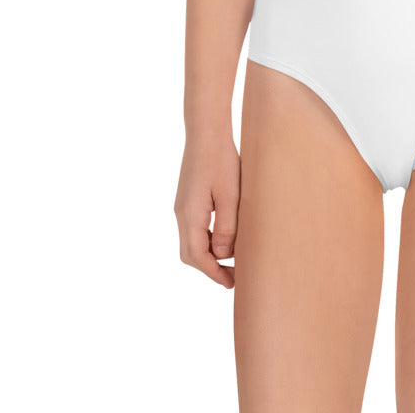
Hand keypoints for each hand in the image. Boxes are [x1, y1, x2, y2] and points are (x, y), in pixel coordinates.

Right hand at [174, 134, 240, 287]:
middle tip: (233, 276)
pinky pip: (194, 228)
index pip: (198, 257)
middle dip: (210, 268)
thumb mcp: (230, 195)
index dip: (214, 273)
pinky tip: (224, 235)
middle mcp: (181, 214)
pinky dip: (207, 239)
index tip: (231, 284)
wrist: (206, 132)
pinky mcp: (187, 198)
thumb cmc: (221, 160)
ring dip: (208, 254)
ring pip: (191, 241)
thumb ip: (226, 227)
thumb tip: (221, 255)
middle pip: (190, 254)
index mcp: (190, 216)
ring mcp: (182, 206)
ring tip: (232, 258)